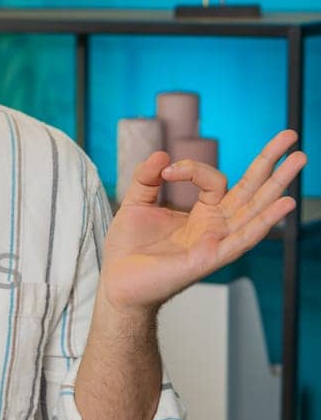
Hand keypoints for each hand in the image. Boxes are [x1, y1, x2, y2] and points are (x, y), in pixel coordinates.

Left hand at [99, 129, 306, 311]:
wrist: (118, 283)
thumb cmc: (129, 249)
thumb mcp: (136, 203)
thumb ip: (147, 177)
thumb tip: (161, 153)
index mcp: (202, 213)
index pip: (215, 180)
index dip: (193, 168)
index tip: (166, 171)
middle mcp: (216, 226)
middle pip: (250, 190)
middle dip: (271, 163)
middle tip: (292, 136)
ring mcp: (217, 242)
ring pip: (254, 209)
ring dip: (278, 185)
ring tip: (300, 159)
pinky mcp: (211, 258)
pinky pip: (243, 238)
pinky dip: (264, 222)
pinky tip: (284, 204)